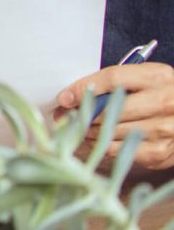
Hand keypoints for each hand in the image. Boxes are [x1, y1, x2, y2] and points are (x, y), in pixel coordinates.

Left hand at [55, 61, 173, 169]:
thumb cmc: (162, 96)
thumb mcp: (146, 80)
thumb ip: (116, 82)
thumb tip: (71, 96)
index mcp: (158, 77)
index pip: (112, 79)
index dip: (83, 88)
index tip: (64, 97)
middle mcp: (164, 102)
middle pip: (110, 108)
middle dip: (83, 113)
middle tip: (64, 116)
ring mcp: (163, 129)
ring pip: (112, 130)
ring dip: (89, 130)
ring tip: (80, 127)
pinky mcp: (159, 152)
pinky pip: (119, 149)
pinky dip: (103, 145)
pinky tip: (97, 139)